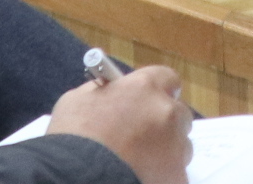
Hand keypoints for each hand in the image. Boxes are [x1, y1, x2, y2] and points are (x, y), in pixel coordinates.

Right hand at [47, 66, 191, 183]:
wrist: (76, 179)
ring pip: (181, 145)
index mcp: (144, 88)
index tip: (149, 102)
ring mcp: (175, 145)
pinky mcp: (177, 175)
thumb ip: (102, 92)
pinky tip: (140, 178)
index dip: (157, 91)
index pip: (166, 79)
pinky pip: (175, 172)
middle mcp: (166, 111)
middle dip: (163, 123)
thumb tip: (112, 91)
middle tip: (141, 139)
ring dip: (166, 150)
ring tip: (139, 163)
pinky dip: (162, 176)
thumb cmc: (72, 139)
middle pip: (177, 113)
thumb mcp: (78, 101)